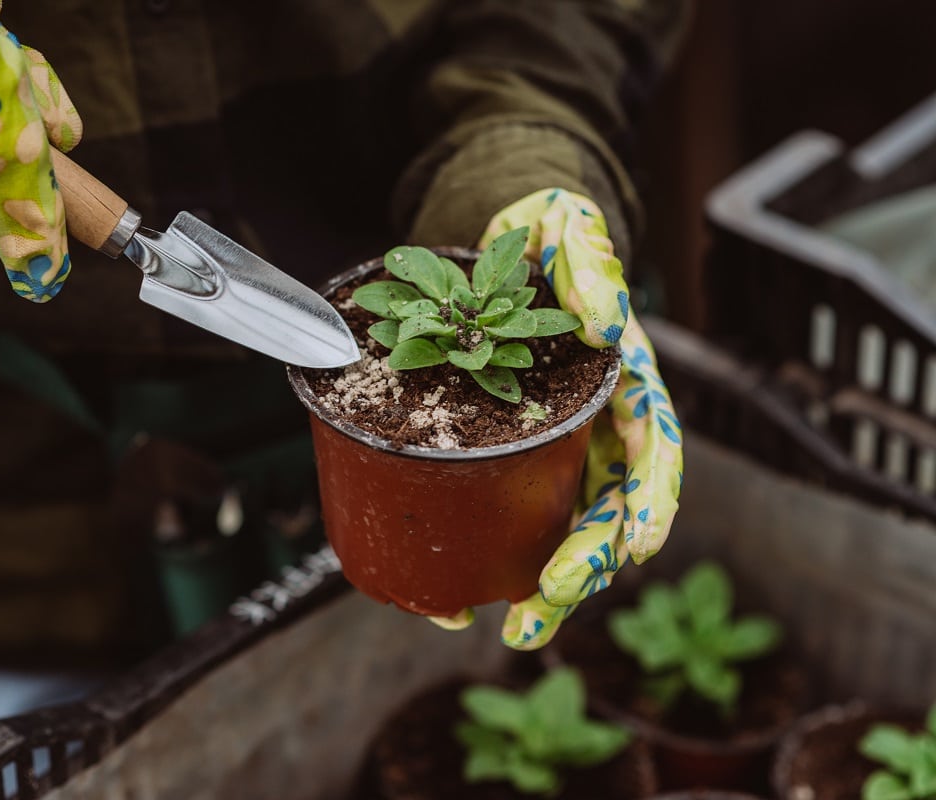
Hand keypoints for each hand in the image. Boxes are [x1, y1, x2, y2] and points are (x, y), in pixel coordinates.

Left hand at [430, 189, 682, 647]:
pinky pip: (515, 517)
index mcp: (627, 389)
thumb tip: (605, 322)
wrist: (508, 255)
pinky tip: (457, 594)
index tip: (630, 544)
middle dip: (583, 570)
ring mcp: (564, 452)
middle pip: (609, 516)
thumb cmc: (546, 244)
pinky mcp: (520, 459)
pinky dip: (493, 559)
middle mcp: (603, 433)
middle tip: (539, 610)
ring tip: (511, 630)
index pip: (653, 457)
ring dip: (544, 588)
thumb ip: (590, 264)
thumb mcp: (567, 231)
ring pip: (565, 533)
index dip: (645, 505)